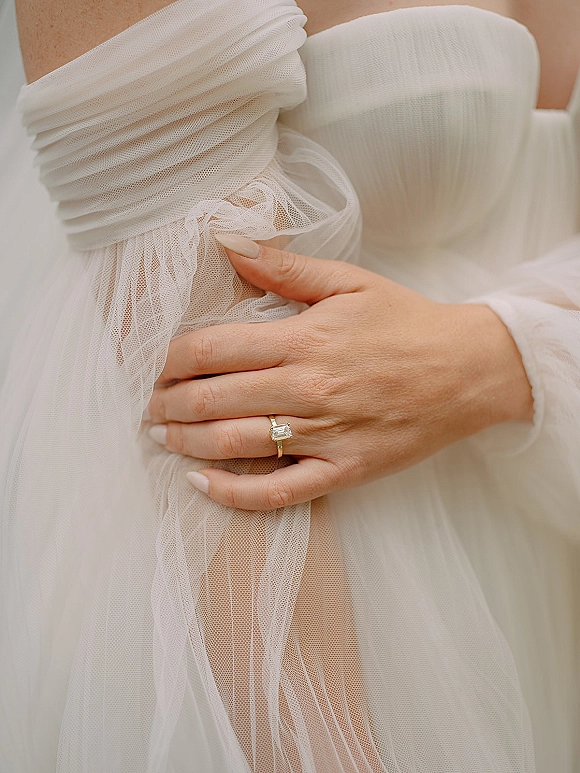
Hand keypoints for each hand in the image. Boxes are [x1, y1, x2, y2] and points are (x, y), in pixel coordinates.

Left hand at [147, 235, 532, 509]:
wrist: (469, 370)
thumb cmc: (407, 323)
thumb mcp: (349, 281)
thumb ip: (284, 265)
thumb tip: (227, 241)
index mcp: (303, 338)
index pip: (211, 350)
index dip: (171, 360)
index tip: (160, 367)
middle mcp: (307, 388)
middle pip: (212, 400)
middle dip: (168, 405)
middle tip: (152, 408)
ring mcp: (325, 434)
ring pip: (235, 445)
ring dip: (186, 444)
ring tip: (164, 439)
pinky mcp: (344, 469)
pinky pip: (279, 492)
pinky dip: (233, 493)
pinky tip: (202, 484)